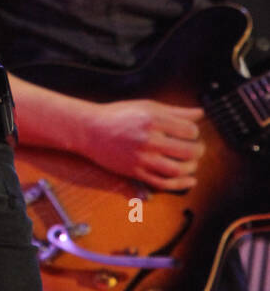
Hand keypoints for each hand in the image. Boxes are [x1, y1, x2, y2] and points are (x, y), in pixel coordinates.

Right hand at [81, 99, 204, 189]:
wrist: (91, 129)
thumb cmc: (118, 115)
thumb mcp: (147, 106)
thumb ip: (175, 111)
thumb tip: (200, 113)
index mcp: (152, 119)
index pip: (189, 130)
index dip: (194, 132)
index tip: (190, 133)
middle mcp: (148, 139)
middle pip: (187, 151)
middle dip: (198, 151)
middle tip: (197, 149)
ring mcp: (142, 157)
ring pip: (177, 169)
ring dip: (191, 168)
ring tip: (191, 162)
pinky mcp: (136, 172)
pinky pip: (163, 183)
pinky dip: (180, 184)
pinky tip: (189, 180)